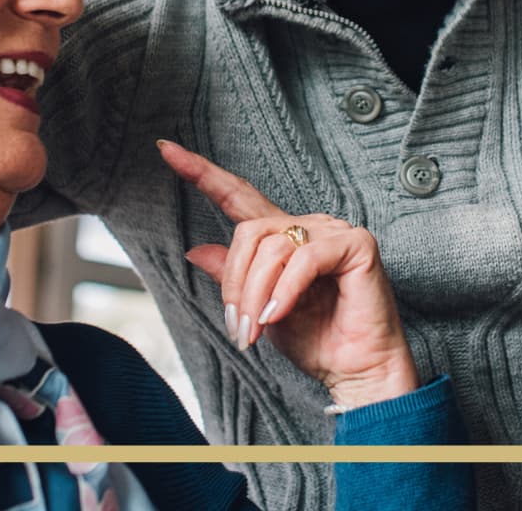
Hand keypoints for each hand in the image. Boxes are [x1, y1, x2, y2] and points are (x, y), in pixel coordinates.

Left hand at [158, 139, 418, 409]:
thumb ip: (233, 277)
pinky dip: (284, 291)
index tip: (165, 150)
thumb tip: (193, 250)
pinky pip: (304, 259)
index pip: (239, 196)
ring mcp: (333, 231)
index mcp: (284, 238)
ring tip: (256, 330)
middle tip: (238, 328)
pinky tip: (277, 315)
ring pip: (272, 247)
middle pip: (249, 232)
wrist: (356, 371)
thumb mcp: (259, 310)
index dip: (202, 173)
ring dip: (255, 294)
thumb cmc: (317, 341)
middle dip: (235, 283)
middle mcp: (308, 226)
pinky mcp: (356, 245)